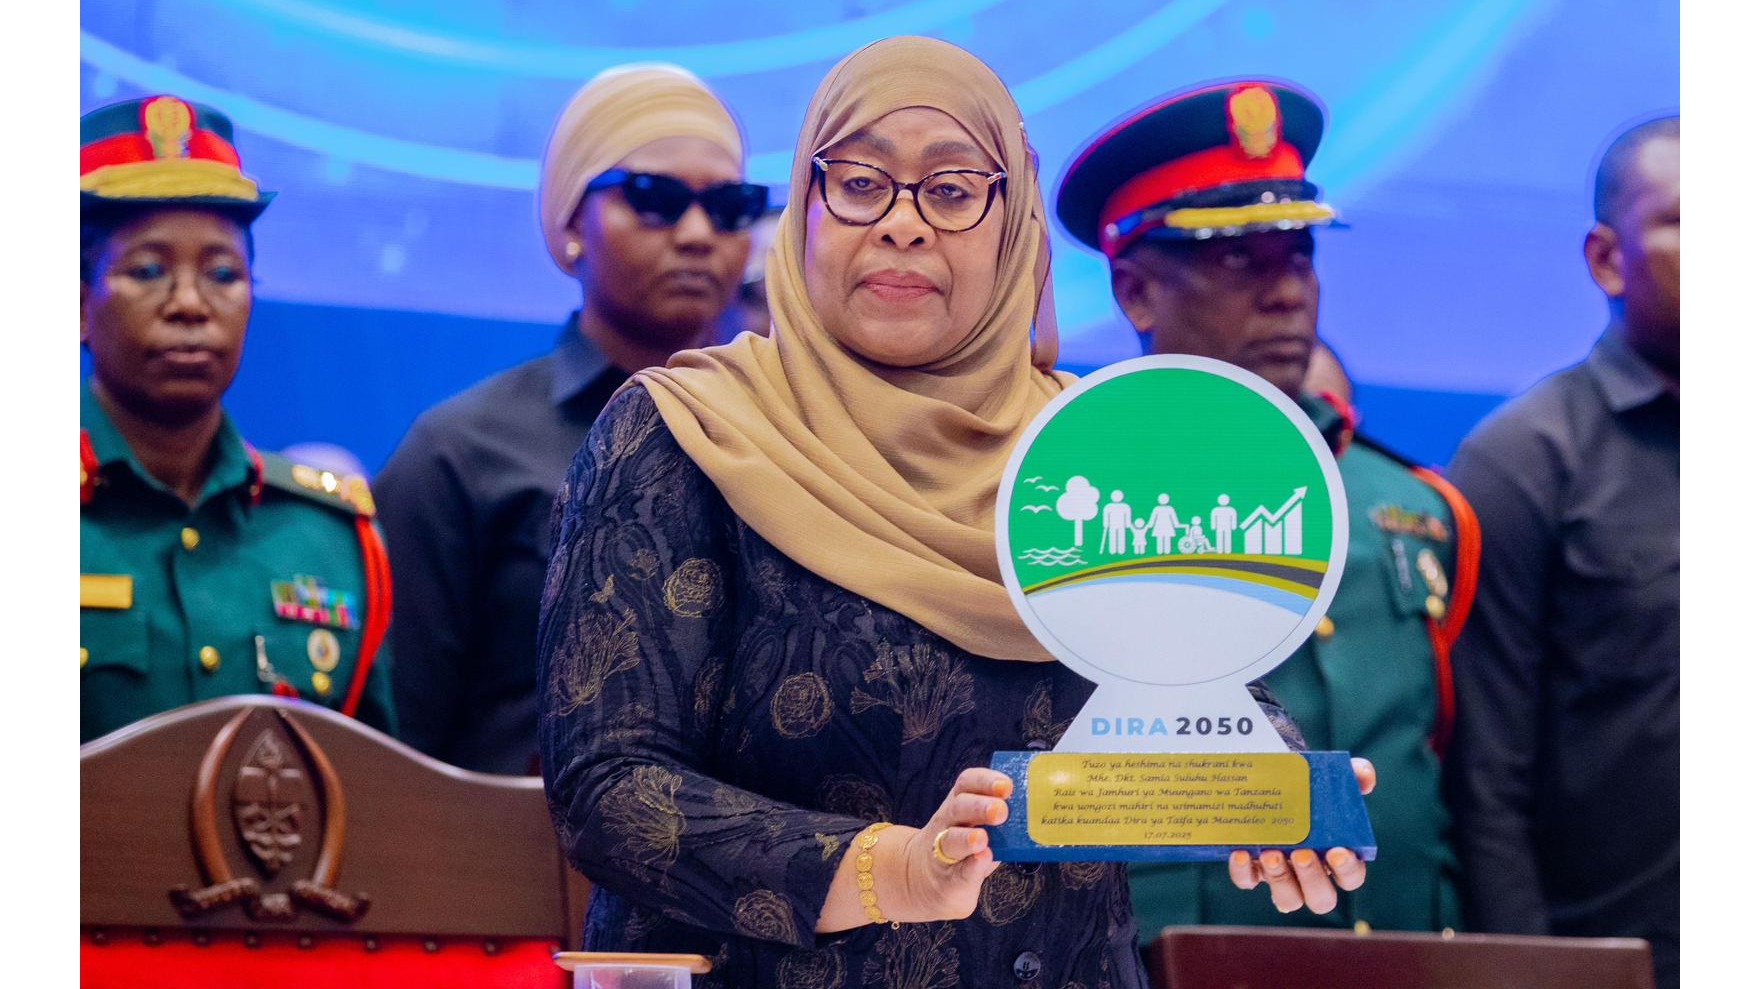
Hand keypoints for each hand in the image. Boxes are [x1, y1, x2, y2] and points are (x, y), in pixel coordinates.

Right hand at [891, 767, 1009, 921]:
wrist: (926, 880)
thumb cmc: (965, 848)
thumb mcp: (978, 826)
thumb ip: (1002, 820)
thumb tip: (1036, 813)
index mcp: (960, 804)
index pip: (967, 783)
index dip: (986, 780)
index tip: (1007, 786)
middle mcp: (948, 823)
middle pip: (958, 807)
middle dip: (980, 806)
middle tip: (1001, 811)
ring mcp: (943, 851)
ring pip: (950, 839)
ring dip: (967, 838)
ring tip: (983, 839)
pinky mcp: (948, 879)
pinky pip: (959, 871)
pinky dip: (971, 866)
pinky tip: (982, 860)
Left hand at [1228, 757, 1375, 913]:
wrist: (1274, 781)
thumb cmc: (1311, 788)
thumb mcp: (1332, 778)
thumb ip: (1355, 775)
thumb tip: (1365, 777)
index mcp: (1338, 858)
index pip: (1351, 877)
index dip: (1347, 871)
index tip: (1338, 851)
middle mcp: (1311, 875)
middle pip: (1321, 899)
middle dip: (1312, 879)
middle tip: (1301, 853)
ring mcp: (1282, 876)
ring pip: (1287, 899)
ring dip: (1280, 880)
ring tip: (1271, 854)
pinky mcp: (1252, 870)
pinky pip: (1247, 881)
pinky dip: (1243, 871)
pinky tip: (1240, 852)